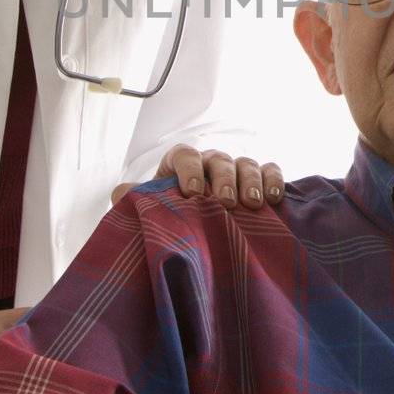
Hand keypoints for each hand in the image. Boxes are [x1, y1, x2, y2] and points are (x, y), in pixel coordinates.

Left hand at [112, 145, 284, 209]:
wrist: (200, 239)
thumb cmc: (175, 221)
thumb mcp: (154, 213)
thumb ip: (137, 202)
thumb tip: (119, 193)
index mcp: (181, 166)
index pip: (185, 154)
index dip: (189, 170)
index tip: (193, 194)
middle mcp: (210, 164)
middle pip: (218, 159)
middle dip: (223, 179)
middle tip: (226, 203)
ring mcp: (236, 171)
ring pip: (245, 163)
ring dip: (250, 181)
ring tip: (252, 204)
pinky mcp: (260, 181)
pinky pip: (270, 170)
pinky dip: (273, 180)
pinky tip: (274, 198)